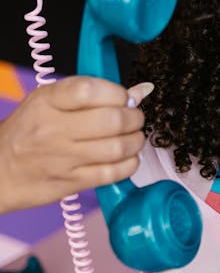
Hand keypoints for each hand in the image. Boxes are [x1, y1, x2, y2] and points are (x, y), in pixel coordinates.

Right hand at [0, 77, 149, 213]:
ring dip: (136, 140)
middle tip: (135, 117)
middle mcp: (53, 129)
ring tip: (133, 137)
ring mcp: (62, 158)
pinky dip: (130, 164)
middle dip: (135, 117)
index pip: (90, 89)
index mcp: (46, 101)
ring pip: (117, 147)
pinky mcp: (71, 183)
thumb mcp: (48, 101)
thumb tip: (140, 91)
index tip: (124, 97)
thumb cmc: (26, 132)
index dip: (117, 92)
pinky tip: (126, 158)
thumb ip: (92, 93)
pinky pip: (113, 173)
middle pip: (112, 120)